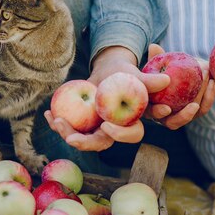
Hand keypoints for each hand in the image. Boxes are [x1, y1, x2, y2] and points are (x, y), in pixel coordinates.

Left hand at [44, 46, 168, 151]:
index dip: (120, 134)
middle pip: (101, 144)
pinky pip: (69, 127)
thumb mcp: (137, 75)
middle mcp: (113, 132)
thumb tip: (167, 79)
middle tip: (71, 139)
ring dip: (67, 132)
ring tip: (56, 120)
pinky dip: (57, 122)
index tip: (106, 125)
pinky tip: (47, 113)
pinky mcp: (82, 124)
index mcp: (131, 124)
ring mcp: (95, 129)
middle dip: (85, 143)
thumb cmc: (126, 73)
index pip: (131, 135)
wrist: (109, 70)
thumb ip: (149, 80)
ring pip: (81, 138)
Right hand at [143, 45, 214, 129]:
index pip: (152, 114)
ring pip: (192, 115)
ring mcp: (181, 114)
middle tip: (194, 106)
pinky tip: (213, 83)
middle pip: (174, 122)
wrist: (176, 72)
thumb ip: (155, 57)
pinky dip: (209, 96)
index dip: (159, 113)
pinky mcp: (195, 110)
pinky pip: (204, 107)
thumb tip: (154, 46)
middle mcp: (165, 115)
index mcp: (150, 105)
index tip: (167, 108)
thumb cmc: (160, 68)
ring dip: (201, 100)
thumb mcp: (156, 62)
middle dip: (185, 116)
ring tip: (207, 81)